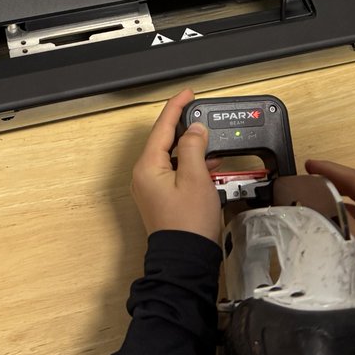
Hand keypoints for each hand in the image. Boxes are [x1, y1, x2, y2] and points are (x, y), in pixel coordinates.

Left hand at [130, 89, 221, 242]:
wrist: (185, 260)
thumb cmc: (188, 223)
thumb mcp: (196, 178)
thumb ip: (193, 147)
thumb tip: (194, 129)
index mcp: (147, 166)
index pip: (162, 127)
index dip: (176, 107)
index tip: (188, 94)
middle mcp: (144, 175)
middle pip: (164, 140)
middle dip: (184, 126)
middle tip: (201, 113)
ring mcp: (151, 188)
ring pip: (171, 156)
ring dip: (190, 148)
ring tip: (210, 140)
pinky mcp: (161, 198)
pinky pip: (174, 172)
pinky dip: (190, 165)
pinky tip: (209, 165)